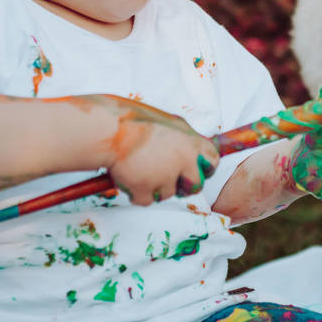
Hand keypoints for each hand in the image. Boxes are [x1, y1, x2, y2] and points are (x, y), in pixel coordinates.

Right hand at [99, 96, 218, 204]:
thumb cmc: (134, 121)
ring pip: (167, 194)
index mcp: (190, 141)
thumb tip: (190, 149)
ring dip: (154, 187)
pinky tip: (127, 178)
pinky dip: (136, 193)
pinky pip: (145, 200)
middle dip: (184, 187)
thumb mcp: (168, 123)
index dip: (205, 168)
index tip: (197, 170)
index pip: (212, 160)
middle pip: (195, 185)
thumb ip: (182, 138)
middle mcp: (183, 160)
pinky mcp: (146, 189)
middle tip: (169, 182)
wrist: (109, 129)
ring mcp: (165, 176)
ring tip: (138, 169)